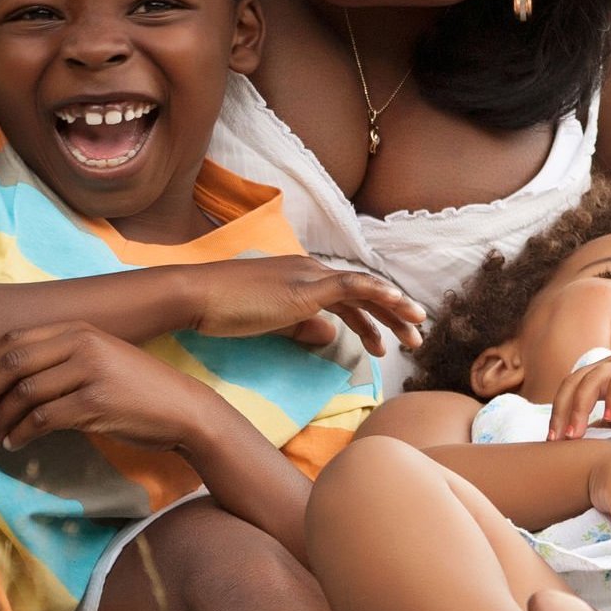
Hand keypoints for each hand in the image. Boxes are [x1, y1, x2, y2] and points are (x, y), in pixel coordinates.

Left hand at [0, 322, 219, 453]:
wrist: (184, 410)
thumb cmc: (138, 390)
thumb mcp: (100, 360)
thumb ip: (61, 359)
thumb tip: (6, 379)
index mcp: (78, 328)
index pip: (12, 341)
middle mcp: (82, 343)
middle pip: (10, 363)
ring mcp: (90, 371)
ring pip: (23, 393)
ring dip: (0, 419)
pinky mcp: (96, 402)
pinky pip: (43, 418)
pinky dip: (22, 433)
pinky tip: (16, 443)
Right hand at [184, 257, 426, 357]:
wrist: (196, 297)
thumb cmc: (223, 311)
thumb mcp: (270, 322)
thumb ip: (301, 327)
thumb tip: (330, 336)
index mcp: (301, 277)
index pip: (347, 297)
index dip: (372, 318)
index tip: (386, 340)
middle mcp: (310, 270)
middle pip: (363, 293)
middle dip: (392, 317)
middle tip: (415, 340)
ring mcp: (309, 275)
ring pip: (365, 290)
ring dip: (394, 313)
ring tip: (414, 336)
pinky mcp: (305, 286)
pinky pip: (353, 286)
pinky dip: (379, 294)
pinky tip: (400, 306)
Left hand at [547, 353, 610, 439]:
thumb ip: (600, 428)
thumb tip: (573, 442)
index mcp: (603, 378)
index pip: (569, 389)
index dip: (557, 413)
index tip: (553, 441)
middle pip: (574, 381)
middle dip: (563, 411)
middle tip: (559, 438)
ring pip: (593, 378)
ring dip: (581, 406)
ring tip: (577, 433)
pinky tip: (609, 417)